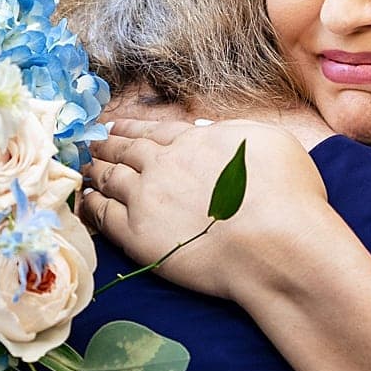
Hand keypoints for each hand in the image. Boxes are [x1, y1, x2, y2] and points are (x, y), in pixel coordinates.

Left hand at [82, 118, 328, 300]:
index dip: (132, 129)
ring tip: (84, 168)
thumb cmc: (286, 194)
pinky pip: (103, 215)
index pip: (154, 131)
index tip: (116, 127)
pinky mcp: (136, 234)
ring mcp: (145, 198)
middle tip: (91, 144)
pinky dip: (91, 205)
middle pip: (125, 151)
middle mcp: (162, 164)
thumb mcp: (270, 142)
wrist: (273, 242)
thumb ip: (235, 133)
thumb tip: (213, 134)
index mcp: (194, 140)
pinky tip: (86, 201)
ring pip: (109, 178)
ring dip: (95, 171)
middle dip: (106, 145)